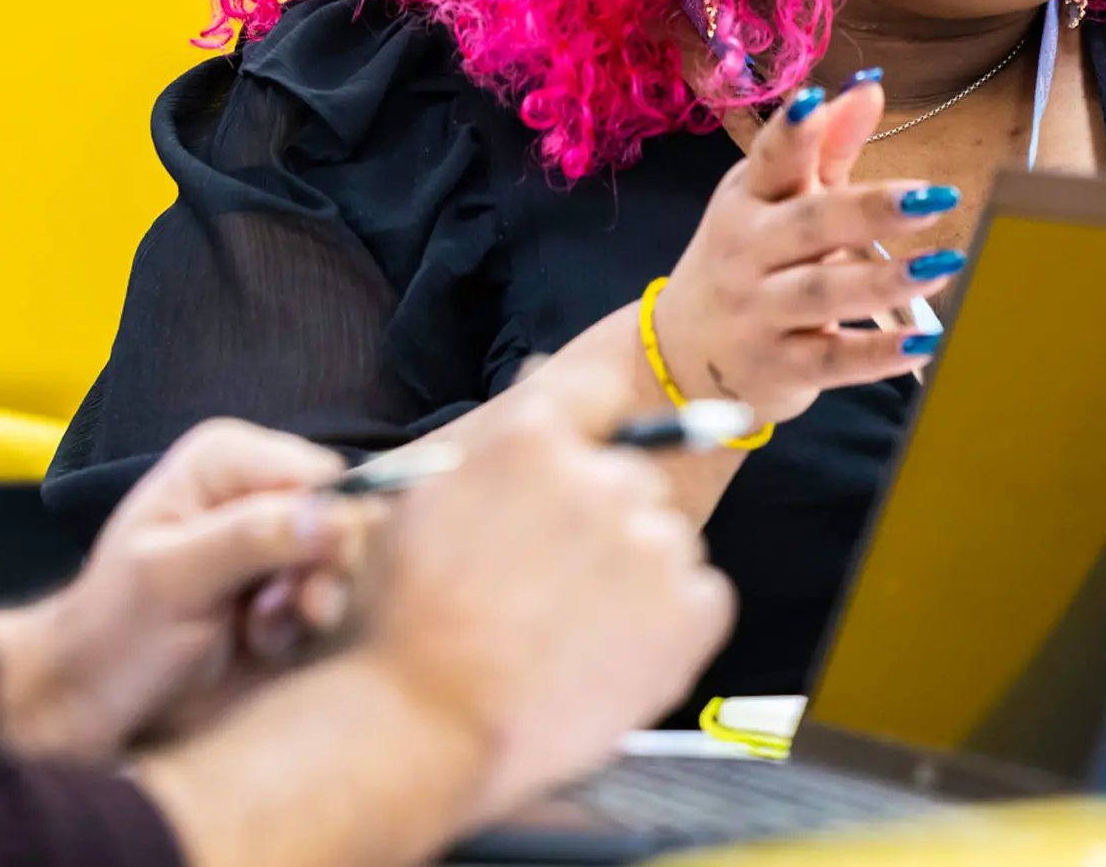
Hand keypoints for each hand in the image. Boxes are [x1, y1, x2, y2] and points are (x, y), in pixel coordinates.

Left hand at [0, 419, 371, 759]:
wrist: (93, 701)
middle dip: (314, 574)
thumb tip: (333, 516)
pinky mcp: (280, 583)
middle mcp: (254, 486)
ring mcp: (271, 536)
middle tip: (269, 614)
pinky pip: (326, 596)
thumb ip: (251, 539)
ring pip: (339, 561)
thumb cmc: (116, 632)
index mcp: (224, 459)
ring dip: (304, 607)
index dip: (321, 530)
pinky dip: (297, 628)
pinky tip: (255, 641)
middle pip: (340, 516)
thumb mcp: (173, 580)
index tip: (289, 585)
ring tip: (255, 631)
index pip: (320, 475)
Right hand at [353, 353, 734, 823]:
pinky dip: (670, 624)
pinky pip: (700, 597)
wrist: (425, 726)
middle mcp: (602, 477)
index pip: (598, 390)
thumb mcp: (423, 501)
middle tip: (556, 580)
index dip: (593, 427)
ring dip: (636, 572)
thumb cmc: (406, 620)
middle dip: (604, 518)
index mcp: (534, 438)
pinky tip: (612, 654)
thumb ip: (495, 443)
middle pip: (632, 478)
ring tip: (575, 630)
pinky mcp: (690, 609)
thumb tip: (538, 379)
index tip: (589, 455)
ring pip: (667, 540)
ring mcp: (652, 544)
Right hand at [651, 78, 961, 426]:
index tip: (819, 99)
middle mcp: (746, 253)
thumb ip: (827, 146)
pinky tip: (925, 343)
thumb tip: (872, 86)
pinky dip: (878, 354)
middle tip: (933, 197)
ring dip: (883, 280)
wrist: (682, 353)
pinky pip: (832, 360)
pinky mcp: (778, 367)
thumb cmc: (748, 259)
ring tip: (944, 264)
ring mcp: (758, 313)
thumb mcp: (775, 198)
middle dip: (868, 210)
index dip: (792, 130)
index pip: (769, 159)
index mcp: (748, 199)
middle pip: (807, 226)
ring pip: (821, 293)